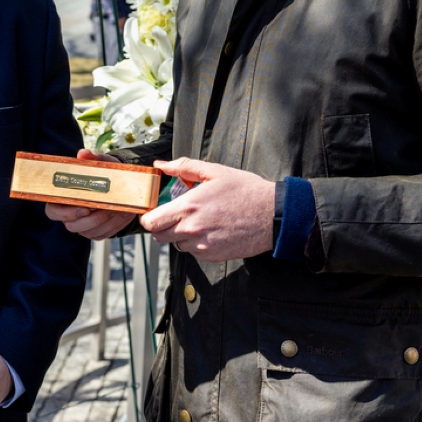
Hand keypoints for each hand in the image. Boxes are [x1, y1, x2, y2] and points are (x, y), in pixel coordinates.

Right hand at [45, 149, 136, 238]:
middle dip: (91, 219)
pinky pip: (103, 233)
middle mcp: (69, 215)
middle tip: (105, 208)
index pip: (53, 211)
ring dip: (105, 221)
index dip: (65, 213)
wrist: (118, 183)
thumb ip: (91, 158)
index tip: (84, 208)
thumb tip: (83, 154)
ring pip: (89, 232)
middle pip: (72, 225)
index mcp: (62, 198)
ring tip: (118, 208)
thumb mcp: (99, 163)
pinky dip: (115, 225)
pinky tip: (123, 213)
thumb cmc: (102, 172)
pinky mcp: (97, 232)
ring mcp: (82, 225)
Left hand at [138, 158, 274, 262]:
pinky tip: (210, 230)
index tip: (155, 211)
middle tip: (175, 215)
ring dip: (180, 235)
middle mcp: (191, 229)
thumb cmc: (245, 191)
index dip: (149, 217)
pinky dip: (196, 243)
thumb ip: (184, 167)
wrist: (272, 215)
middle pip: (159, 236)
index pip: (151, 222)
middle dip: (162, 226)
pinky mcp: (212, 256)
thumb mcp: (215, 172)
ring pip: (176, 244)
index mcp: (188, 206)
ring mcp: (202, 245)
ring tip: (198, 221)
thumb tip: (161, 165)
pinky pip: (193, 252)